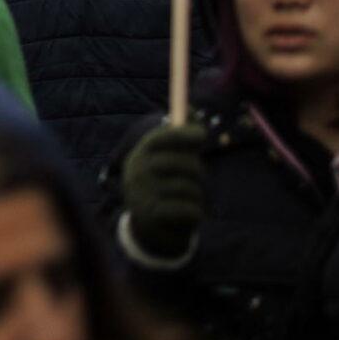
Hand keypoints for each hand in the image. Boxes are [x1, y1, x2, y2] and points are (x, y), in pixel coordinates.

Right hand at [120, 121, 208, 260]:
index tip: (202, 134)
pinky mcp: (155, 217)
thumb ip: (180, 137)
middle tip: (198, 176)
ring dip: (196, 194)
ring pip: (189, 188)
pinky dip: (195, 212)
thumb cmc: (164, 186)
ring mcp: (143, 195)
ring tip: (188, 199)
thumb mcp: (167, 161)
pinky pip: (190, 209)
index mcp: (139, 156)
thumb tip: (193, 109)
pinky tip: (186, 214)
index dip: (182, 133)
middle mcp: (137, 173)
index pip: (158, 139)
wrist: (151, 231)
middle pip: (180, 162)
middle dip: (197, 169)